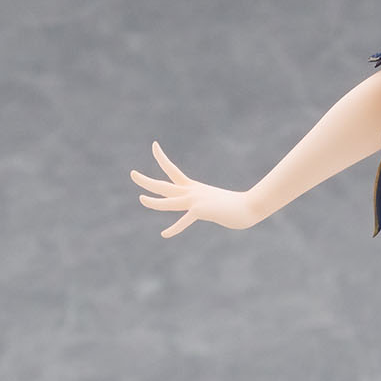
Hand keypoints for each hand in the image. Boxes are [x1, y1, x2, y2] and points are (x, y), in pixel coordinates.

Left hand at [131, 142, 258, 237]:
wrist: (248, 206)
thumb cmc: (236, 205)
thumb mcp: (216, 202)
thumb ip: (208, 205)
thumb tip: (209, 210)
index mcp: (193, 188)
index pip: (172, 170)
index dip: (161, 158)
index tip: (153, 146)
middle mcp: (191, 192)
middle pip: (163, 185)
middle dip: (146, 180)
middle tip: (132, 174)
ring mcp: (195, 201)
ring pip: (168, 201)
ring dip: (153, 202)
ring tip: (141, 198)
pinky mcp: (201, 211)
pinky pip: (184, 221)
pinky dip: (174, 229)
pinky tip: (165, 234)